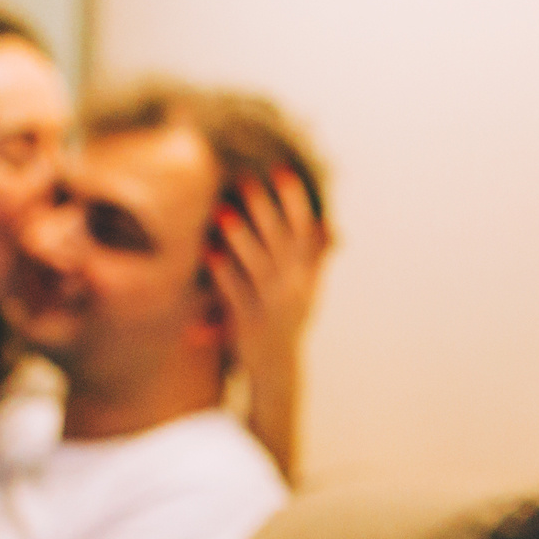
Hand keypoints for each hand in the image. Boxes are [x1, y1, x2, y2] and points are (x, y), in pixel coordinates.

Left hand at [207, 168, 329, 382]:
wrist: (277, 369)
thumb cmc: (287, 320)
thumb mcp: (308, 287)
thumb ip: (316, 256)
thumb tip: (329, 223)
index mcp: (307, 276)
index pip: (306, 231)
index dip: (295, 201)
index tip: (281, 170)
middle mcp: (293, 289)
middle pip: (281, 243)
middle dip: (264, 210)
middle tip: (245, 179)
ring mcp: (271, 307)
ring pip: (257, 266)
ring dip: (240, 237)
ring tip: (222, 211)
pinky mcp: (248, 324)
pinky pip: (235, 293)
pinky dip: (223, 272)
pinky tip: (209, 251)